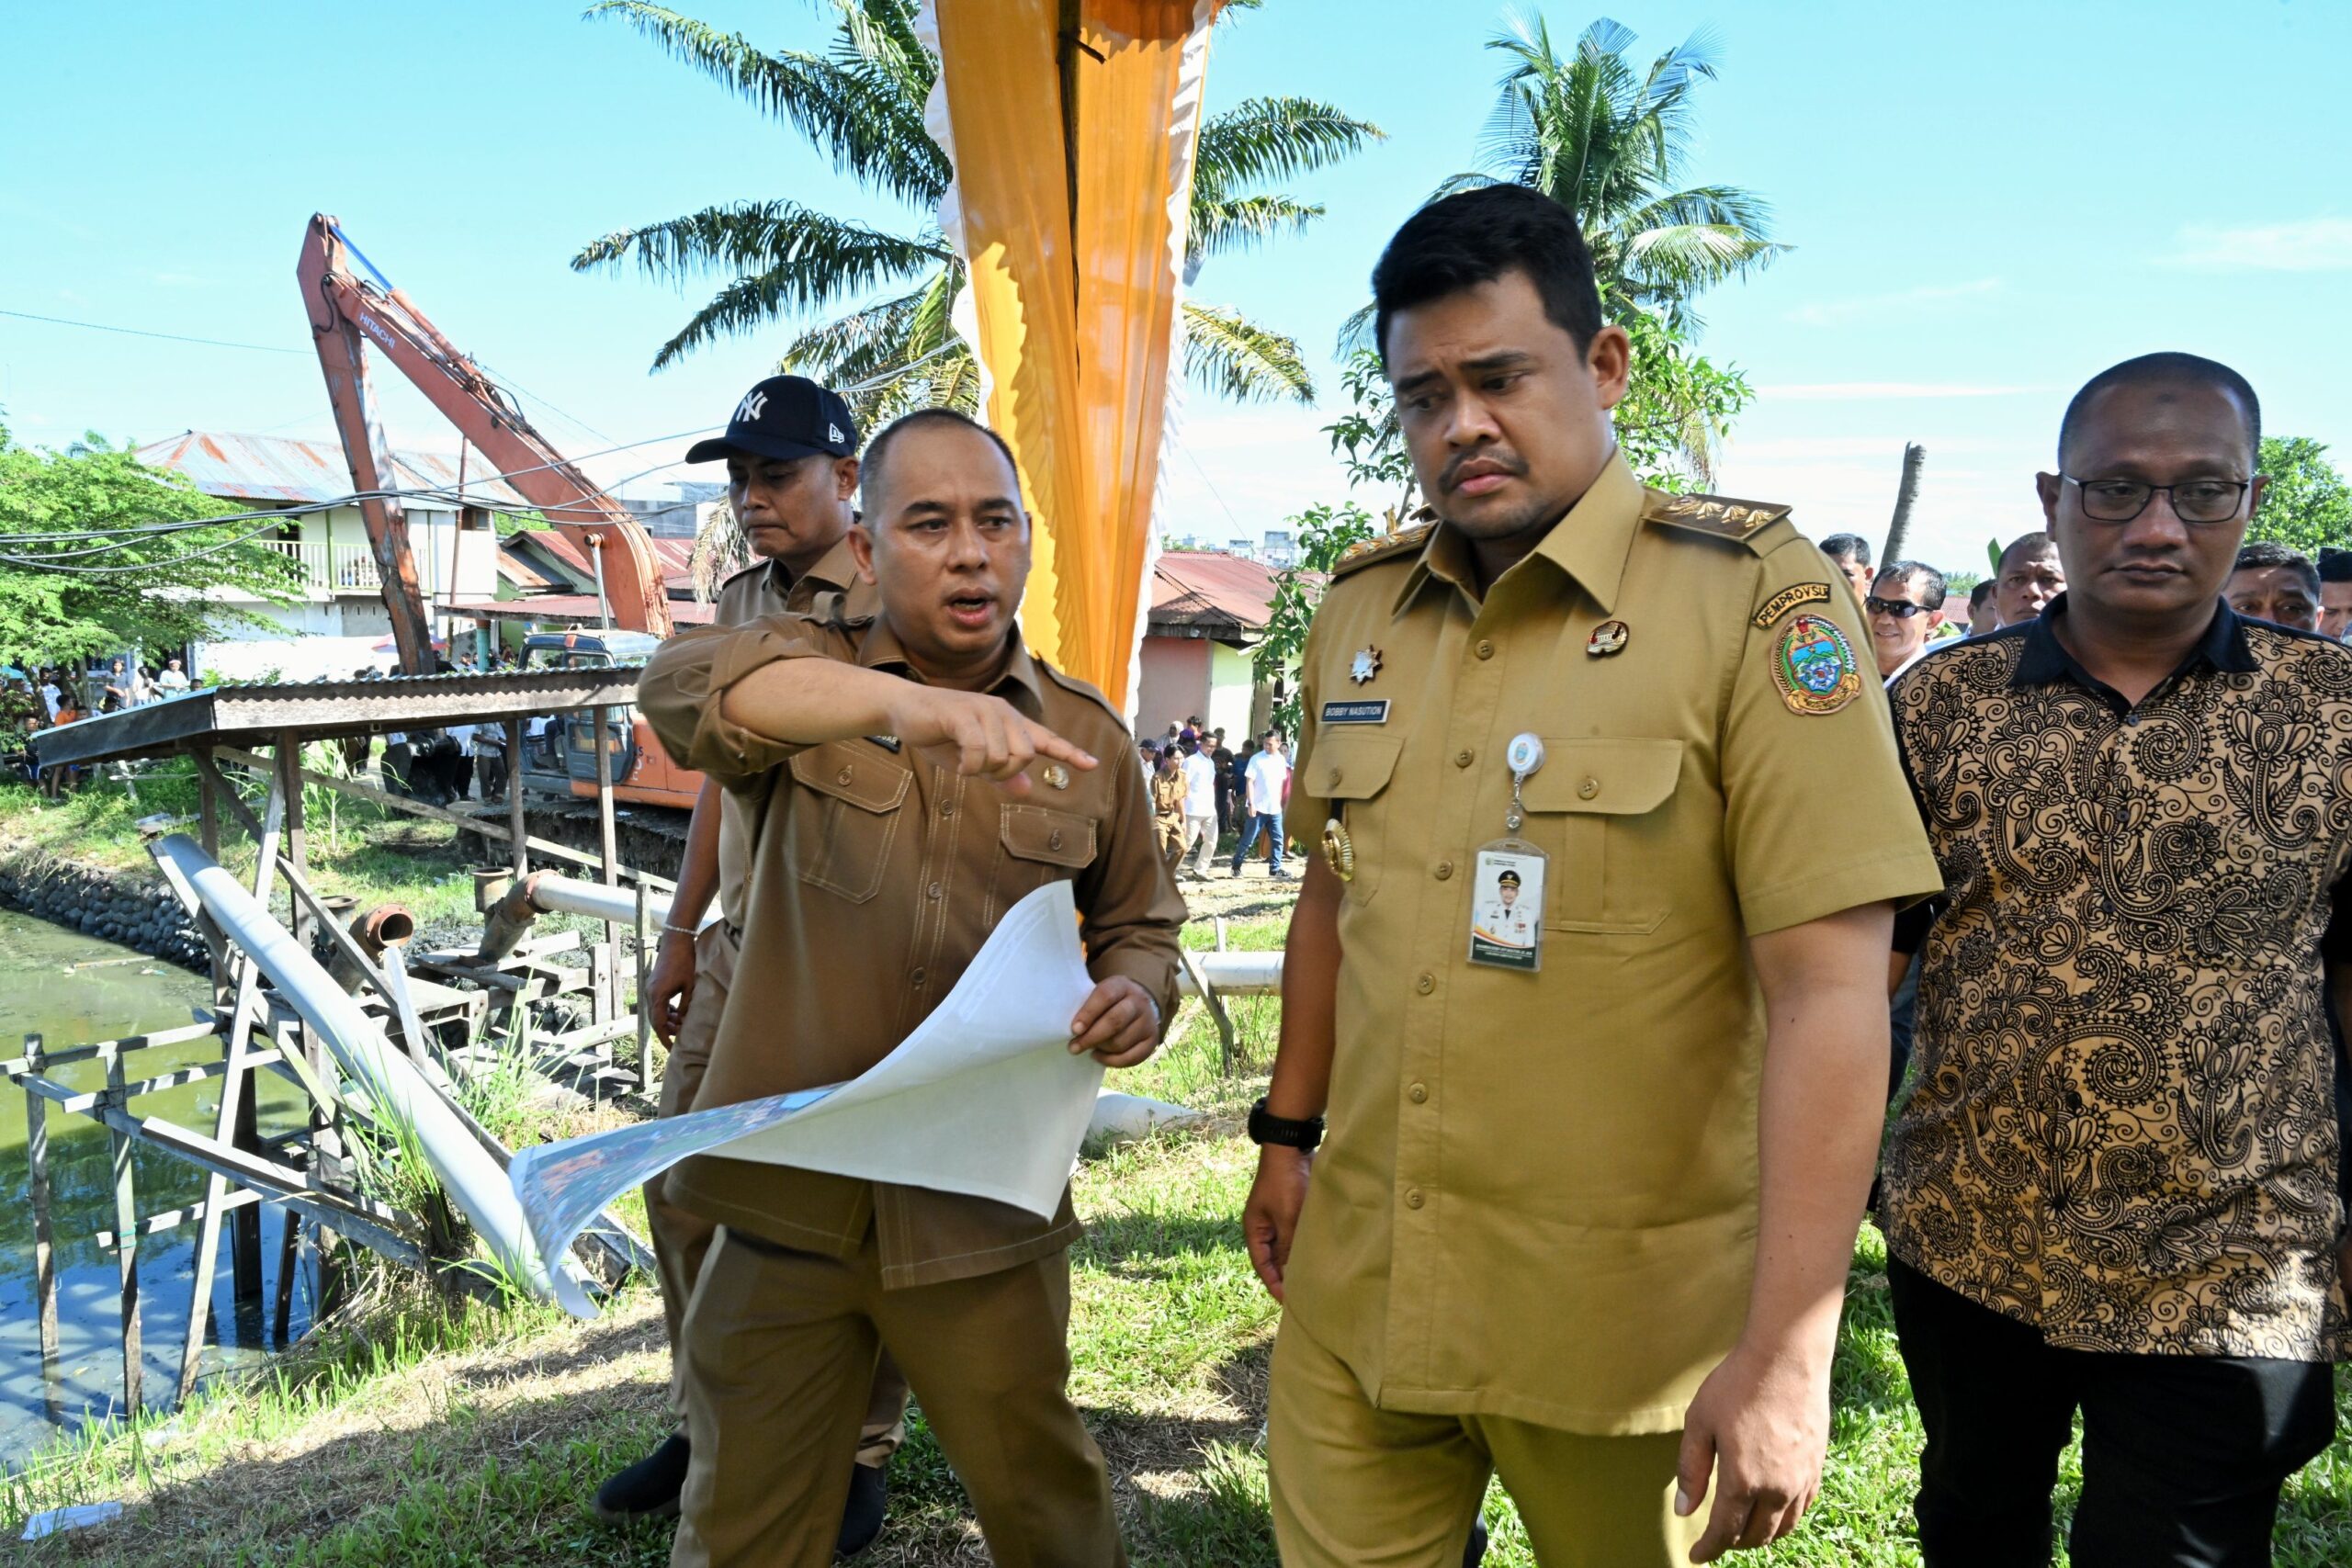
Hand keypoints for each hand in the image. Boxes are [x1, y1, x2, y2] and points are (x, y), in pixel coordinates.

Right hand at [645, 929, 698, 1047]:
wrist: (675, 942)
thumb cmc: (684, 962)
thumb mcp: (688, 986)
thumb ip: (684, 1005)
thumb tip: (683, 1020)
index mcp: (657, 996)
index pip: (658, 1024)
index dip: (665, 1038)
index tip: (672, 1048)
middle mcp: (649, 994)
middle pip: (655, 1020)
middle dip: (667, 1030)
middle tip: (680, 1037)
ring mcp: (649, 989)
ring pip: (656, 1012)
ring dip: (667, 1020)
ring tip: (682, 1025)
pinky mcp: (653, 985)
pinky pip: (657, 1004)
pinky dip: (665, 1010)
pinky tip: (677, 1013)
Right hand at [889, 685, 1095, 796]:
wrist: (903, 710)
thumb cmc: (939, 734)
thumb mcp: (971, 761)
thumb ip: (999, 774)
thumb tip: (1027, 789)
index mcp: (1008, 722)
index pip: (1045, 740)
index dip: (1069, 753)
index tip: (1092, 765)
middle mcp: (1002, 712)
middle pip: (1025, 755)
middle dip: (1004, 772)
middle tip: (979, 772)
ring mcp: (983, 710)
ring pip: (1002, 755)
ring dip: (981, 770)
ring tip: (963, 763)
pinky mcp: (963, 713)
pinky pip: (979, 750)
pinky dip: (968, 765)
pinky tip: (957, 764)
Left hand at [1068, 976, 1159, 1065]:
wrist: (1140, 1004)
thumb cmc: (1110, 1002)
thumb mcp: (1100, 993)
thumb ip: (1087, 1006)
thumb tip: (1073, 1030)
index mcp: (1122, 986)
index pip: (1106, 996)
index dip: (1088, 1013)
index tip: (1074, 1029)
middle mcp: (1139, 1002)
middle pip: (1115, 1021)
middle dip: (1091, 1037)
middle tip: (1074, 1047)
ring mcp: (1148, 1023)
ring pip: (1120, 1043)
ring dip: (1100, 1048)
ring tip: (1088, 1048)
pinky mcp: (1152, 1041)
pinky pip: (1131, 1058)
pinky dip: (1111, 1061)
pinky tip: (1098, 1056)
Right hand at [1243, 1144, 1312, 1302]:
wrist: (1291, 1147)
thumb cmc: (1284, 1182)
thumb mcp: (1286, 1217)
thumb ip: (1288, 1246)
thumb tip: (1290, 1274)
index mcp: (1254, 1230)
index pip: (1262, 1265)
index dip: (1274, 1284)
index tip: (1287, 1302)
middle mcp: (1265, 1227)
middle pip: (1273, 1259)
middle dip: (1285, 1276)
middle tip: (1302, 1296)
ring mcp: (1279, 1218)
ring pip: (1287, 1248)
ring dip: (1296, 1262)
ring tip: (1311, 1281)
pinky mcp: (1293, 1211)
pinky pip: (1297, 1235)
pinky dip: (1304, 1246)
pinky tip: (1317, 1256)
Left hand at [1675, 1338, 1832, 1560]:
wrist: (1786, 1358)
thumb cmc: (1736, 1385)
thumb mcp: (1700, 1424)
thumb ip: (1691, 1471)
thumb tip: (1683, 1511)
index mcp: (1742, 1480)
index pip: (1725, 1531)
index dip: (1709, 1548)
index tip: (1696, 1556)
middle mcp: (1776, 1488)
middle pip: (1756, 1535)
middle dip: (1733, 1543)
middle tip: (1717, 1539)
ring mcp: (1801, 1479)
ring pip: (1783, 1527)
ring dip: (1761, 1536)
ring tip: (1744, 1531)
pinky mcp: (1817, 1467)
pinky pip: (1803, 1508)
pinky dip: (1786, 1519)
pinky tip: (1775, 1511)